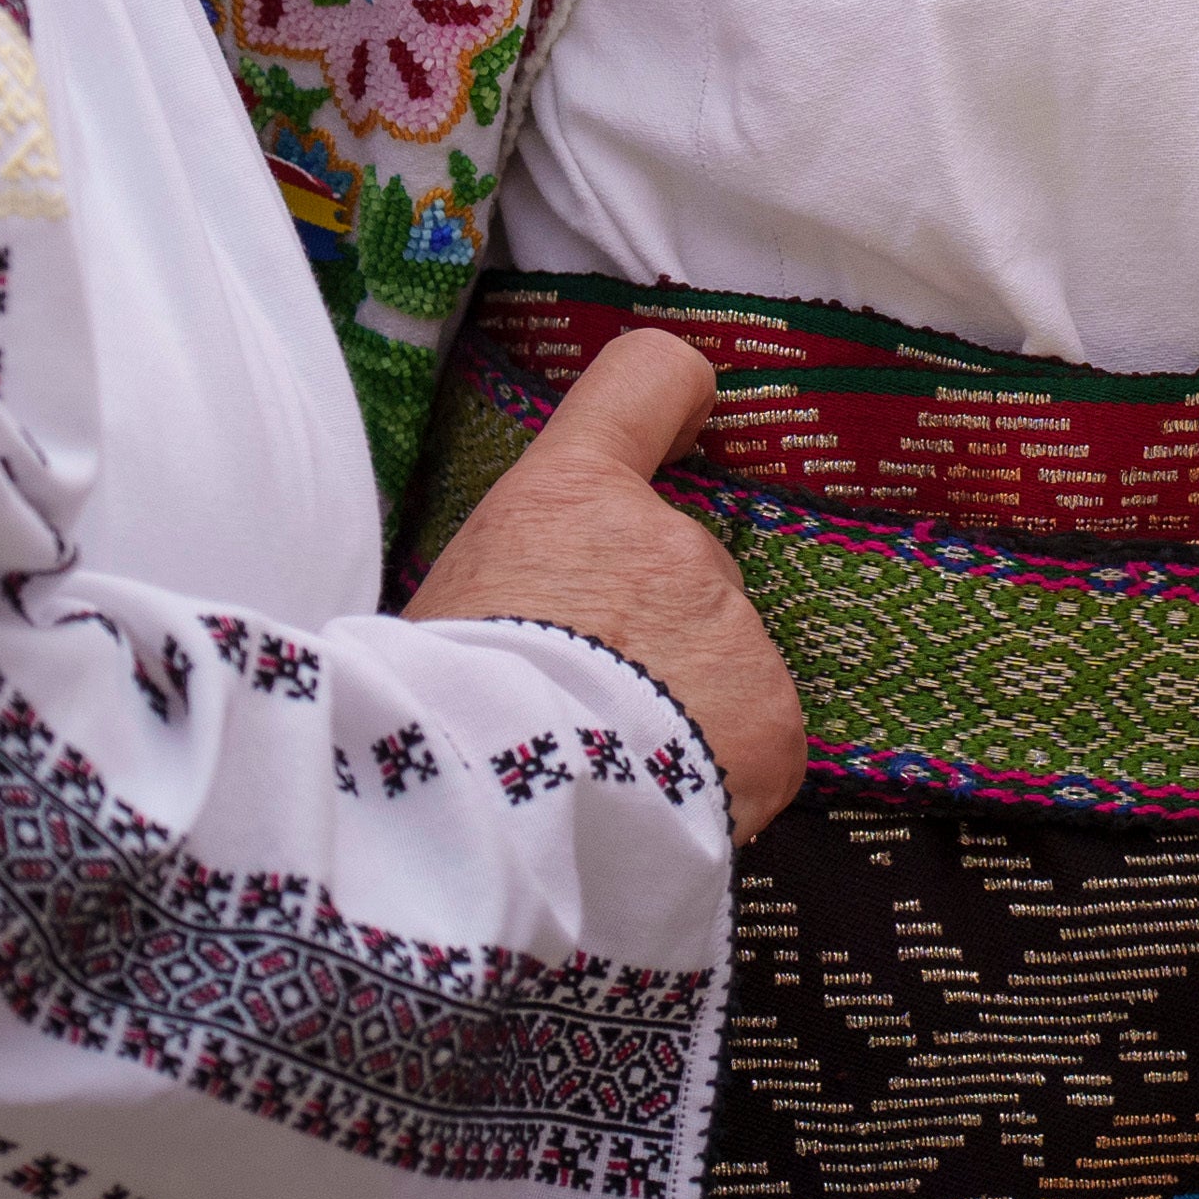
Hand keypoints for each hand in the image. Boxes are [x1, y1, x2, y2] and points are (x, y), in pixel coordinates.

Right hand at [406, 332, 809, 837]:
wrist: (481, 820)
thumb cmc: (425, 718)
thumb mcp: (439, 615)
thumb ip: (521, 585)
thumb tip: (533, 621)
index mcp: (570, 500)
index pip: (649, 378)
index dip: (675, 403)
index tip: (682, 438)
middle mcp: (672, 541)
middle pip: (681, 575)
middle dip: (647, 634)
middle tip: (576, 711)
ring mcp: (733, 625)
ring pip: (717, 665)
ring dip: (678, 713)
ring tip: (602, 779)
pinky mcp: (774, 718)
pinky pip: (752, 745)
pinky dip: (714, 778)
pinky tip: (649, 812)